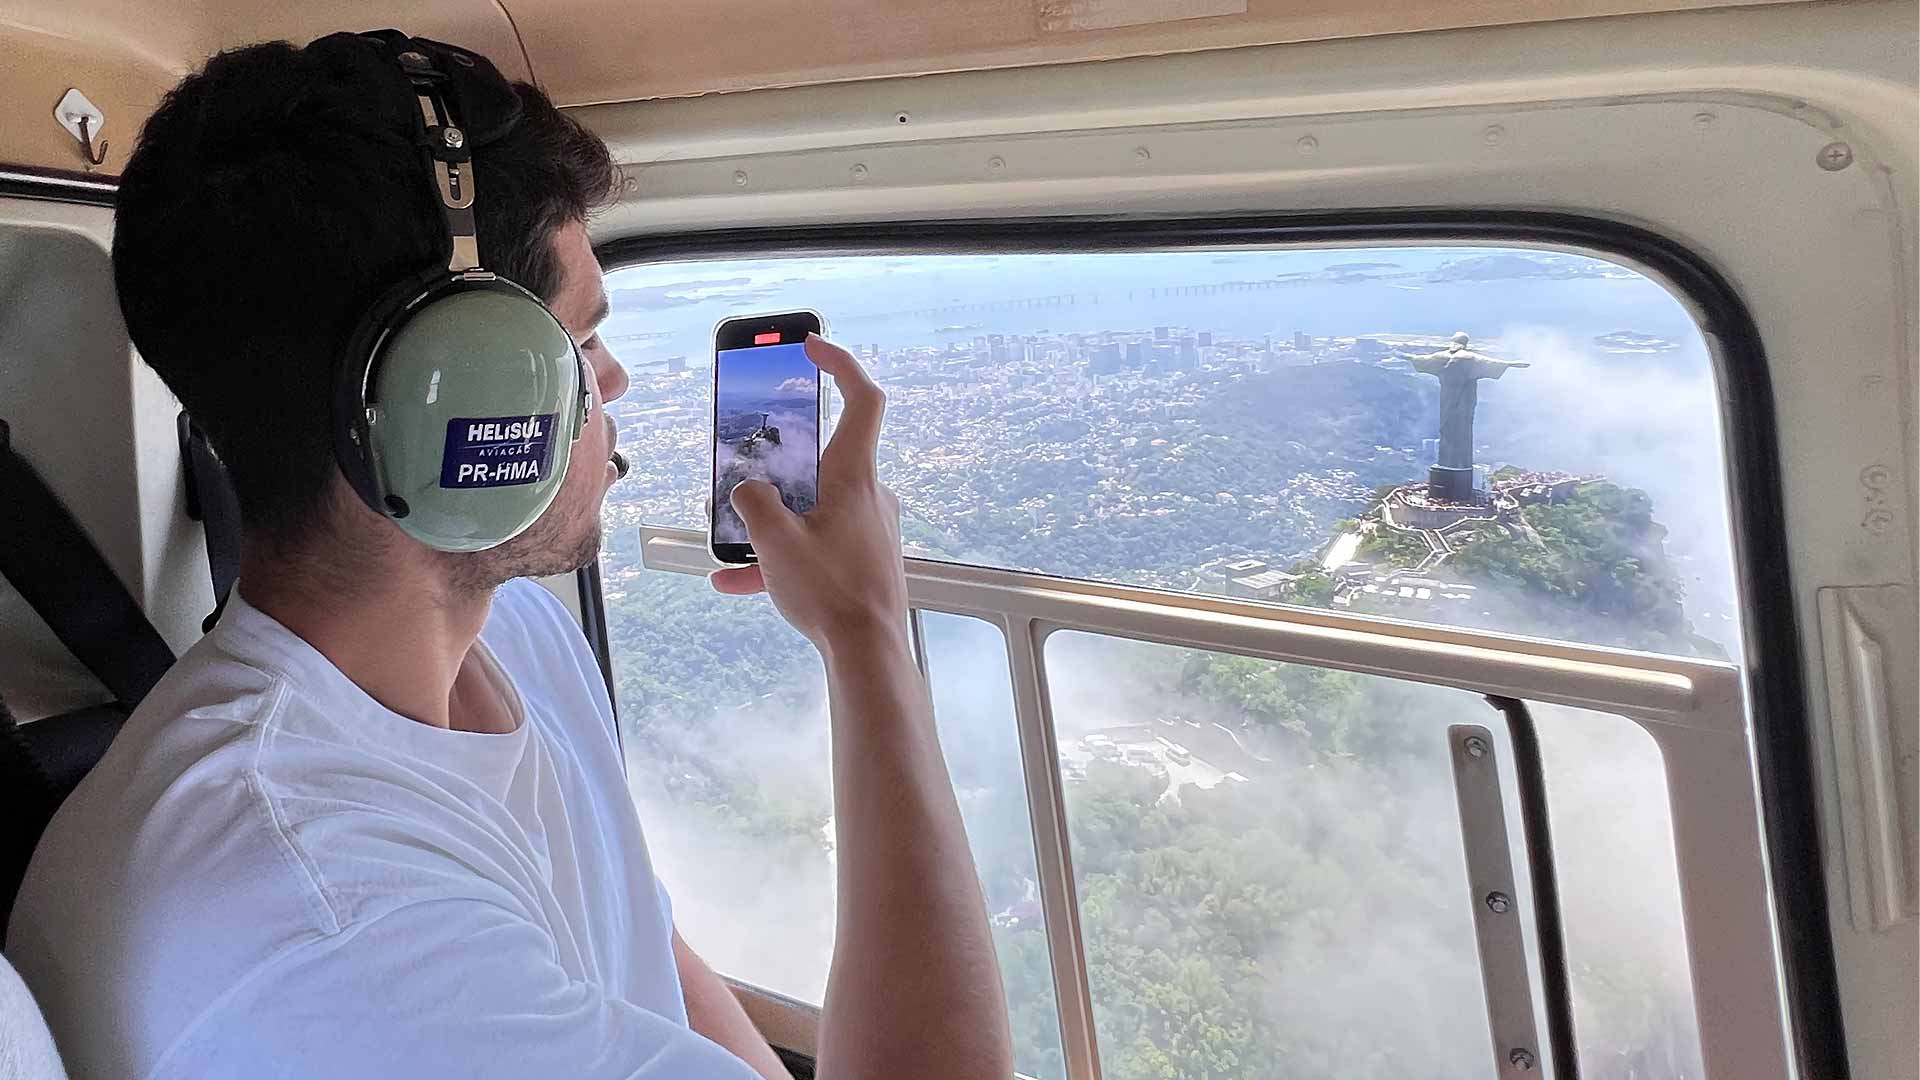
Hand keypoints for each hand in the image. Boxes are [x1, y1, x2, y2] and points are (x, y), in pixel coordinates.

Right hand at [711, 335, 908, 657]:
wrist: (868, 652)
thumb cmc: (831, 593)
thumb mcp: (775, 541)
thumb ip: (752, 503)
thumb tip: (749, 491)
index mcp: (856, 475)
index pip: (862, 399)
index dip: (839, 364)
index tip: (811, 347)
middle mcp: (870, 494)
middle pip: (823, 457)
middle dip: (780, 461)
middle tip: (747, 463)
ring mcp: (869, 528)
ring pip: (812, 507)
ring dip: (771, 519)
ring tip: (729, 540)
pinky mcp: (864, 558)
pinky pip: (815, 545)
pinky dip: (779, 557)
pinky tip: (734, 582)